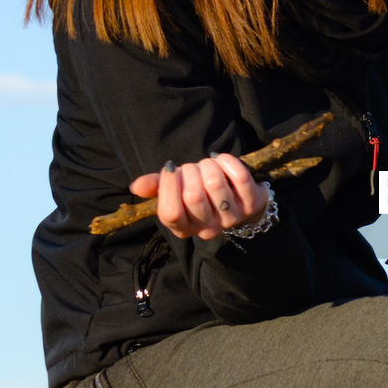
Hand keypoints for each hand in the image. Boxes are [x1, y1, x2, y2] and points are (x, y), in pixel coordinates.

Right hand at [129, 154, 270, 239]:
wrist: (238, 197)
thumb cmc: (200, 191)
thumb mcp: (176, 191)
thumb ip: (156, 187)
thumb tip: (136, 186)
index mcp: (184, 228)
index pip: (170, 213)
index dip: (168, 187)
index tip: (169, 168)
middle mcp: (208, 228)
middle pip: (193, 197)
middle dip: (189, 172)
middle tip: (191, 167)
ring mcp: (231, 219)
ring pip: (215, 185)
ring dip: (208, 166)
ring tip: (207, 164)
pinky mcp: (251, 205)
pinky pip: (239, 178)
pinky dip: (228, 162)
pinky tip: (221, 159)